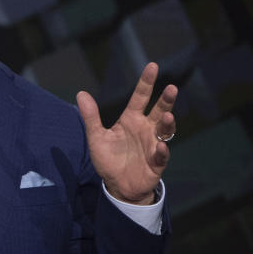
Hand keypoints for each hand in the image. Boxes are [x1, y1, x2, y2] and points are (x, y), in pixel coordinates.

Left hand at [77, 63, 177, 204]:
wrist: (118, 186)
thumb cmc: (110, 159)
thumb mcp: (97, 138)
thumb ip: (91, 117)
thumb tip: (81, 93)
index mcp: (131, 120)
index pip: (140, 97)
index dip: (146, 82)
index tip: (152, 66)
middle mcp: (145, 129)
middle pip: (158, 110)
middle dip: (166, 100)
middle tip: (171, 88)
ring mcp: (153, 145)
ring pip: (165, 131)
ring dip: (167, 124)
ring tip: (166, 117)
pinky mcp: (156, 163)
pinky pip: (161, 155)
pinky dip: (162, 151)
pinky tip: (160, 147)